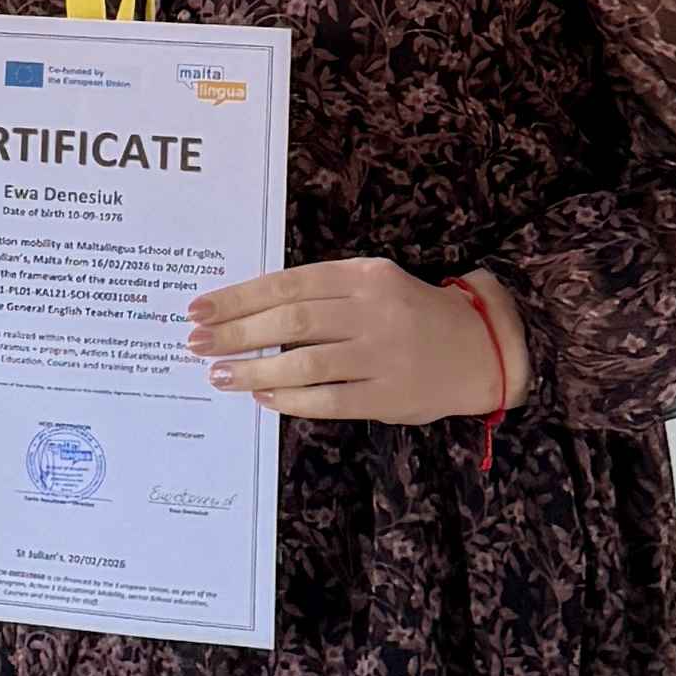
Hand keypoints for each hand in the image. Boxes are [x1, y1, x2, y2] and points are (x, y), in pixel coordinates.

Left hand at [191, 260, 520, 425]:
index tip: (200, 309)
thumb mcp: (372, 285)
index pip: (287, 283)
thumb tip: (246, 312)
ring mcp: (383, 355)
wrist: (478, 348)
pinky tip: (263, 398)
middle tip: (196, 344)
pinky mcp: (389, 395)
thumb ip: (321, 294)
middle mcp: (374, 310)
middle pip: (290, 321)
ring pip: (304, 363)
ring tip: (221, 375)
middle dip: (235, 333)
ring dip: (255, 371)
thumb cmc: (409, 314)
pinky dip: (290, 400)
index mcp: (364, 275)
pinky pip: (328, 400)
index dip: (238, 298)